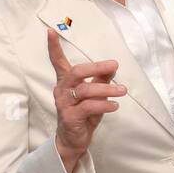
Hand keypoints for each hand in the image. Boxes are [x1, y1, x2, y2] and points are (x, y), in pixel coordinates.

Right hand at [46, 28, 124, 172]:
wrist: (73, 140)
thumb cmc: (83, 114)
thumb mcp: (94, 95)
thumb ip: (100, 79)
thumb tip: (113, 65)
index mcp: (66, 82)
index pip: (57, 62)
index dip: (53, 47)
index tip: (51, 31)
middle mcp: (62, 90)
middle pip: (77, 72)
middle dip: (97, 67)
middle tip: (114, 64)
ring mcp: (64, 104)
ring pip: (86, 90)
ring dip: (107, 89)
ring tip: (122, 91)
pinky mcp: (70, 117)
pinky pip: (88, 107)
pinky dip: (104, 105)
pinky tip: (114, 106)